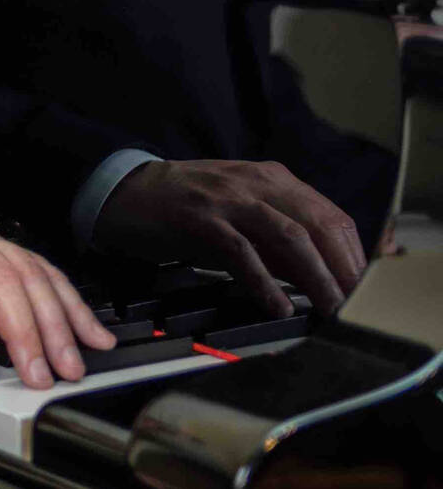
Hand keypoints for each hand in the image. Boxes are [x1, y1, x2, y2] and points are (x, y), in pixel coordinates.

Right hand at [91, 159, 364, 314]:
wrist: (124, 194)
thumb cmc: (185, 210)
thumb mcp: (241, 217)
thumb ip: (279, 242)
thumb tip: (322, 277)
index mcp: (270, 179)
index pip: (331, 216)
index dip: (353, 256)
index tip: (364, 290)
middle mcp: (254, 182)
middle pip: (318, 224)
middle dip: (344, 270)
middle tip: (357, 307)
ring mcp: (226, 198)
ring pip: (288, 236)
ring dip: (316, 278)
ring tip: (331, 310)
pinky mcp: (198, 218)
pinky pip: (241, 251)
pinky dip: (264, 281)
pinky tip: (277, 305)